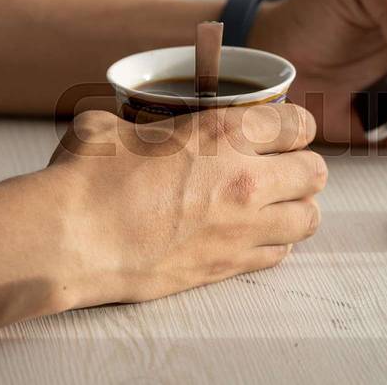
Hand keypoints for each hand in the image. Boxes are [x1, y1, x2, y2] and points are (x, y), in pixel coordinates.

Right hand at [47, 105, 326, 307]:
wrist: (70, 240)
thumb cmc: (85, 179)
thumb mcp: (110, 126)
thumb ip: (135, 120)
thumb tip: (126, 124)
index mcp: (223, 133)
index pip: (299, 123)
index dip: (298, 125)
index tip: (290, 131)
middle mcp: (246, 179)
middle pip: (316, 172)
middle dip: (305, 167)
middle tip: (287, 168)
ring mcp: (242, 227)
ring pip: (309, 218)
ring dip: (299, 208)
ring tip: (280, 205)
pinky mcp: (228, 266)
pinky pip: (279, 255)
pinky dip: (276, 244)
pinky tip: (257, 236)